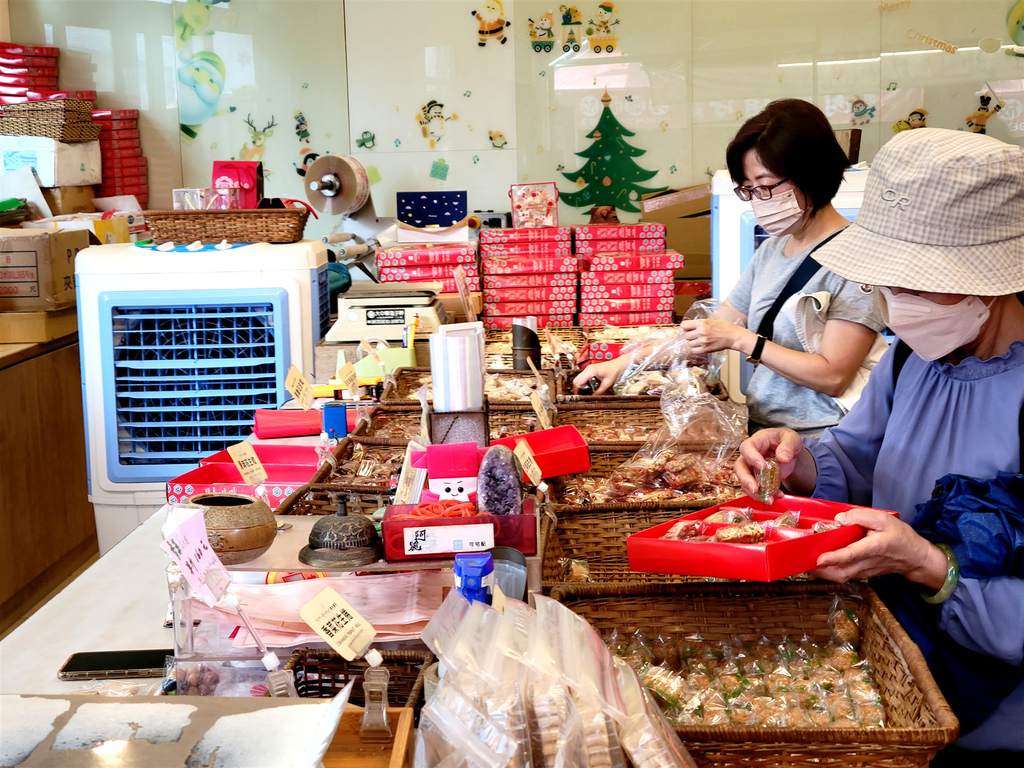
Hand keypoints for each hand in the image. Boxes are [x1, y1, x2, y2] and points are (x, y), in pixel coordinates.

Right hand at [572, 357, 625, 393]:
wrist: (619, 364)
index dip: (577, 390)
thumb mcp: (607, 384)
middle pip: (576, 380)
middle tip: (581, 396)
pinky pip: (583, 377)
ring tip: (586, 392)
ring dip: (580, 386)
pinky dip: (584, 383)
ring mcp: (588, 369)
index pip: (578, 382)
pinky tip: (589, 387)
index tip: (578, 397)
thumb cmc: (614, 372)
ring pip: (579, 379)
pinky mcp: (590, 370)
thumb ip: (599, 392)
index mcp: (590, 371)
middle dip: (577, 389)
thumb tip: (592, 399)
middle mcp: (587, 369)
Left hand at [680, 318, 746, 355]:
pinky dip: (696, 349)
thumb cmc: (725, 327)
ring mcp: (703, 341)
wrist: (733, 336)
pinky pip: (694, 350)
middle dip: (690, 335)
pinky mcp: (705, 349)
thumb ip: (700, 324)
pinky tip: (701, 346)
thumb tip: (690, 327)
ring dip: (693, 342)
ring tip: (700, 340)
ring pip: (690, 343)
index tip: (687, 328)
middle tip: (695, 335)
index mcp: (702, 323)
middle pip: (686, 336)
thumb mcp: (711, 321)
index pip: (684, 325)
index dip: (685, 327)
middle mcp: (701, 332)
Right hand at [734, 428, 805, 498]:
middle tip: (755, 489)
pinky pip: (756, 489)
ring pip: (745, 481)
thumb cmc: (787, 441)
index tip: (762, 466)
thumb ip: (788, 446)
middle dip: (745, 479)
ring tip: (770, 499)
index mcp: (757, 441)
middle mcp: (750, 455)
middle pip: (739, 467)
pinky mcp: (757, 479)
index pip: (747, 447)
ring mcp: (752, 468)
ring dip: (755, 493)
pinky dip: (765, 495)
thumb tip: (782, 458)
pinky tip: (778, 496)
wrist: (789, 451)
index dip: (751, 457)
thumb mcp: (792, 439)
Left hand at [811, 509, 944, 587]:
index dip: (834, 558)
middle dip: (820, 570)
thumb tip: (839, 519)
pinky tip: (820, 562)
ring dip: (823, 573)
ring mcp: (864, 572)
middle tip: (802, 561)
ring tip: (806, 561)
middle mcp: (867, 563)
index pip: (851, 555)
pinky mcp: (862, 574)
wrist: (915, 558)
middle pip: (841, 573)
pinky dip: (830, 571)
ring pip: (841, 576)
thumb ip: (861, 516)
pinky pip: (844, 575)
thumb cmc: (900, 536)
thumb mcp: (884, 519)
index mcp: (873, 548)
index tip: (819, 559)